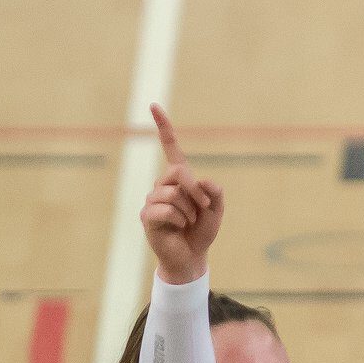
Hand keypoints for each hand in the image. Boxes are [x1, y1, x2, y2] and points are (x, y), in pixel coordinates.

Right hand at [140, 104, 221, 283]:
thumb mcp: (216, 210)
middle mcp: (162, 185)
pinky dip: (179, 220)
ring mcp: (152, 200)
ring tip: (188, 223)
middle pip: (178, 173)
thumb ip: (215, 192)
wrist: (191, 257)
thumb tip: (203, 181)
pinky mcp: (147, 216)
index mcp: (178, 179)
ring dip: (189, 211)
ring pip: (173, 194)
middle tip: (202, 208)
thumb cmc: (201, 232)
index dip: (163, 127)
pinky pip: (166, 210)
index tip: (153, 105)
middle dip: (196, 191)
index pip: (170, 148)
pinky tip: (178, 228)